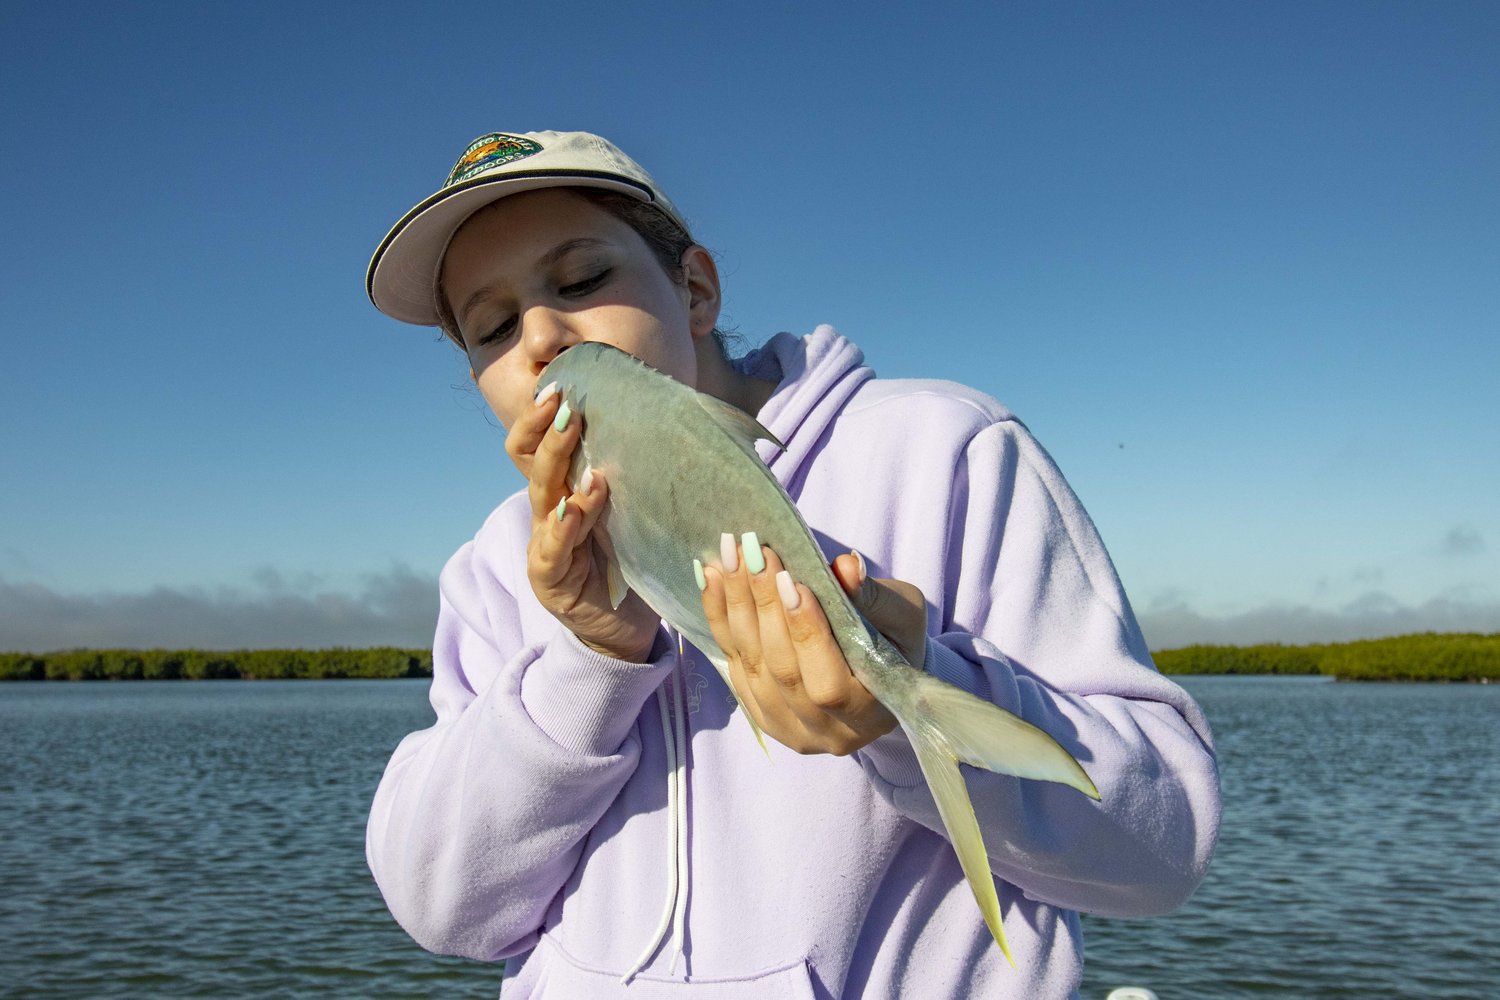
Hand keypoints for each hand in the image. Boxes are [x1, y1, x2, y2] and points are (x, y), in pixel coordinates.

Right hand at [509, 387, 659, 661]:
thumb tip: (682, 421)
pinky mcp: (549, 580)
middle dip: (549, 432)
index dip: (539, 416)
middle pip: (535, 463)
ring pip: (542, 499)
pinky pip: (548, 551)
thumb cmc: (635, 562)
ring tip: (580, 447)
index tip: (560, 386)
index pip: (535, 445)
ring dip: (559, 470)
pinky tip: (570, 512)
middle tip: (567, 405)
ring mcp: (544, 546)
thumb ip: (639, 475)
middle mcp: (548, 513)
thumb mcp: (636, 512)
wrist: (628, 627)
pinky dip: (560, 529)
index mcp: (565, 491)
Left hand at [699, 537, 927, 754]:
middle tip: (750, 550)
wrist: (877, 674)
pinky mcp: (761, 714)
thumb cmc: (897, 641)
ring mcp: (788, 728)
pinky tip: (713, 578)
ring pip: (751, 666)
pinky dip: (720, 619)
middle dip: (763, 605)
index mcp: (870, 715)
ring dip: (735, 606)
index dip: (806, 631)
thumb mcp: (902, 615)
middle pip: (782, 670)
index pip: (828, 682)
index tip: (789, 578)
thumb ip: (875, 597)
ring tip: (727, 556)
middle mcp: (826, 732)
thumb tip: (845, 568)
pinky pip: (733, 664)